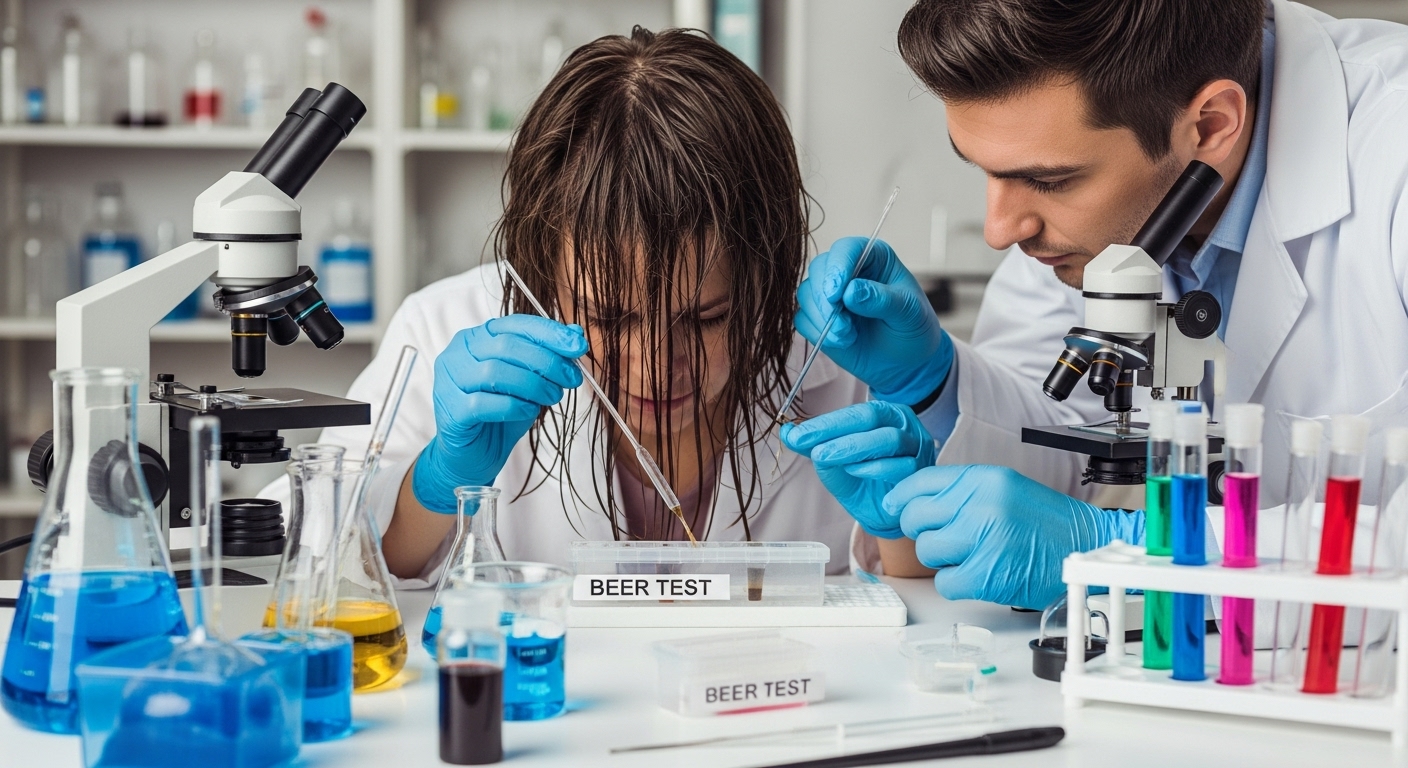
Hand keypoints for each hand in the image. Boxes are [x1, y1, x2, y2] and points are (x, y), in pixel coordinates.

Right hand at [412, 315, 586, 512]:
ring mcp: (450, 381)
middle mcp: (458, 354)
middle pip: (507, 346)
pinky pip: (486, 403)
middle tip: (571, 378)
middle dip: (547, 361)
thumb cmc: (499, 414)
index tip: (578, 346)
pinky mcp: (451, 411)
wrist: (472, 457)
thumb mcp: (529, 382)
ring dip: (534, 384)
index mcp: (476, 338)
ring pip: (496, 372)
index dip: (550, 333)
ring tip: (552, 397)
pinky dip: (515, 406)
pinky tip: (529, 411)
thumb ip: (547, 355)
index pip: (515, 324)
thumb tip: (576, 334)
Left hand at [780, 401, 936, 538]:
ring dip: (854, 449)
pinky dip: (874, 469)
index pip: (854, 412)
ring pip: (889, 440)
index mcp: (883, 414)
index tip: (798, 434)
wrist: (884, 513)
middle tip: (813, 449)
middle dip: (838, 433)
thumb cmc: (862, 479)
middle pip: (872, 419)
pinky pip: (902, 466)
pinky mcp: (922, 471)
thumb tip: (787, 432)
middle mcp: (903, 425)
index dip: (826, 423)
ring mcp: (916, 447)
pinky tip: (856, 473)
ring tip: (829, 459)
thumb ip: (812, 444)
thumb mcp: (832, 460)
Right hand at [795, 237, 952, 404]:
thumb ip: (882, 300)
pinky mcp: (818, 317)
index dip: (837, 268)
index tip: (837, 294)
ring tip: (847, 337)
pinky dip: (817, 332)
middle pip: (819, 269)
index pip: (846, 249)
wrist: (905, 363)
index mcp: (872, 257)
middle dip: (825, 300)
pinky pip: (803, 318)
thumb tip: (850, 292)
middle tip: (843, 326)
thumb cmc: (913, 329)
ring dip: (822, 319)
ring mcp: (830, 293)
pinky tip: (841, 342)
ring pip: (806, 294)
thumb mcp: (909, 313)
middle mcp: (847, 269)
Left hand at [885, 466, 1143, 609]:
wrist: (1086, 549)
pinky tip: (979, 574)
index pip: (919, 482)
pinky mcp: (986, 574)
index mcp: (983, 479)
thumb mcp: (1004, 489)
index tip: (895, 507)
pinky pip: (944, 581)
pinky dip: (957, 583)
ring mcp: (983, 539)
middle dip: (924, 531)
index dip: (901, 497)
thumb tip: (909, 499)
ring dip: (943, 558)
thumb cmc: (1046, 523)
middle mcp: (980, 504)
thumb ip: (961, 491)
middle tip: (947, 537)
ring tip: (972, 555)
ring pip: (926, 550)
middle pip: (914, 518)